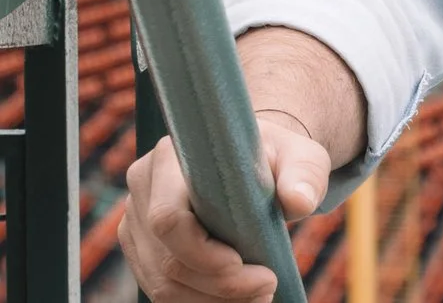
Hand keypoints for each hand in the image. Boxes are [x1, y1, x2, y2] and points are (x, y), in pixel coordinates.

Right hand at [120, 120, 326, 302]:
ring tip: (259, 296)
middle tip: (267, 287)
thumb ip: (303, 175)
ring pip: (161, 282)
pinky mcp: (143, 250)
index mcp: (170, 158)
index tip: (244, 264)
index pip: (168, 217)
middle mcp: (143, 189)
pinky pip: (161, 289)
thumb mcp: (300, 157)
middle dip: (217, 284)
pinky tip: (235, 300)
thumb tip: (299, 201)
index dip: (201, 252)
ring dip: (210, 300)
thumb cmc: (275, 159)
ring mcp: (136, 223)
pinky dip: (199, 302)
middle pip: (166, 258)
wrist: (251, 165)